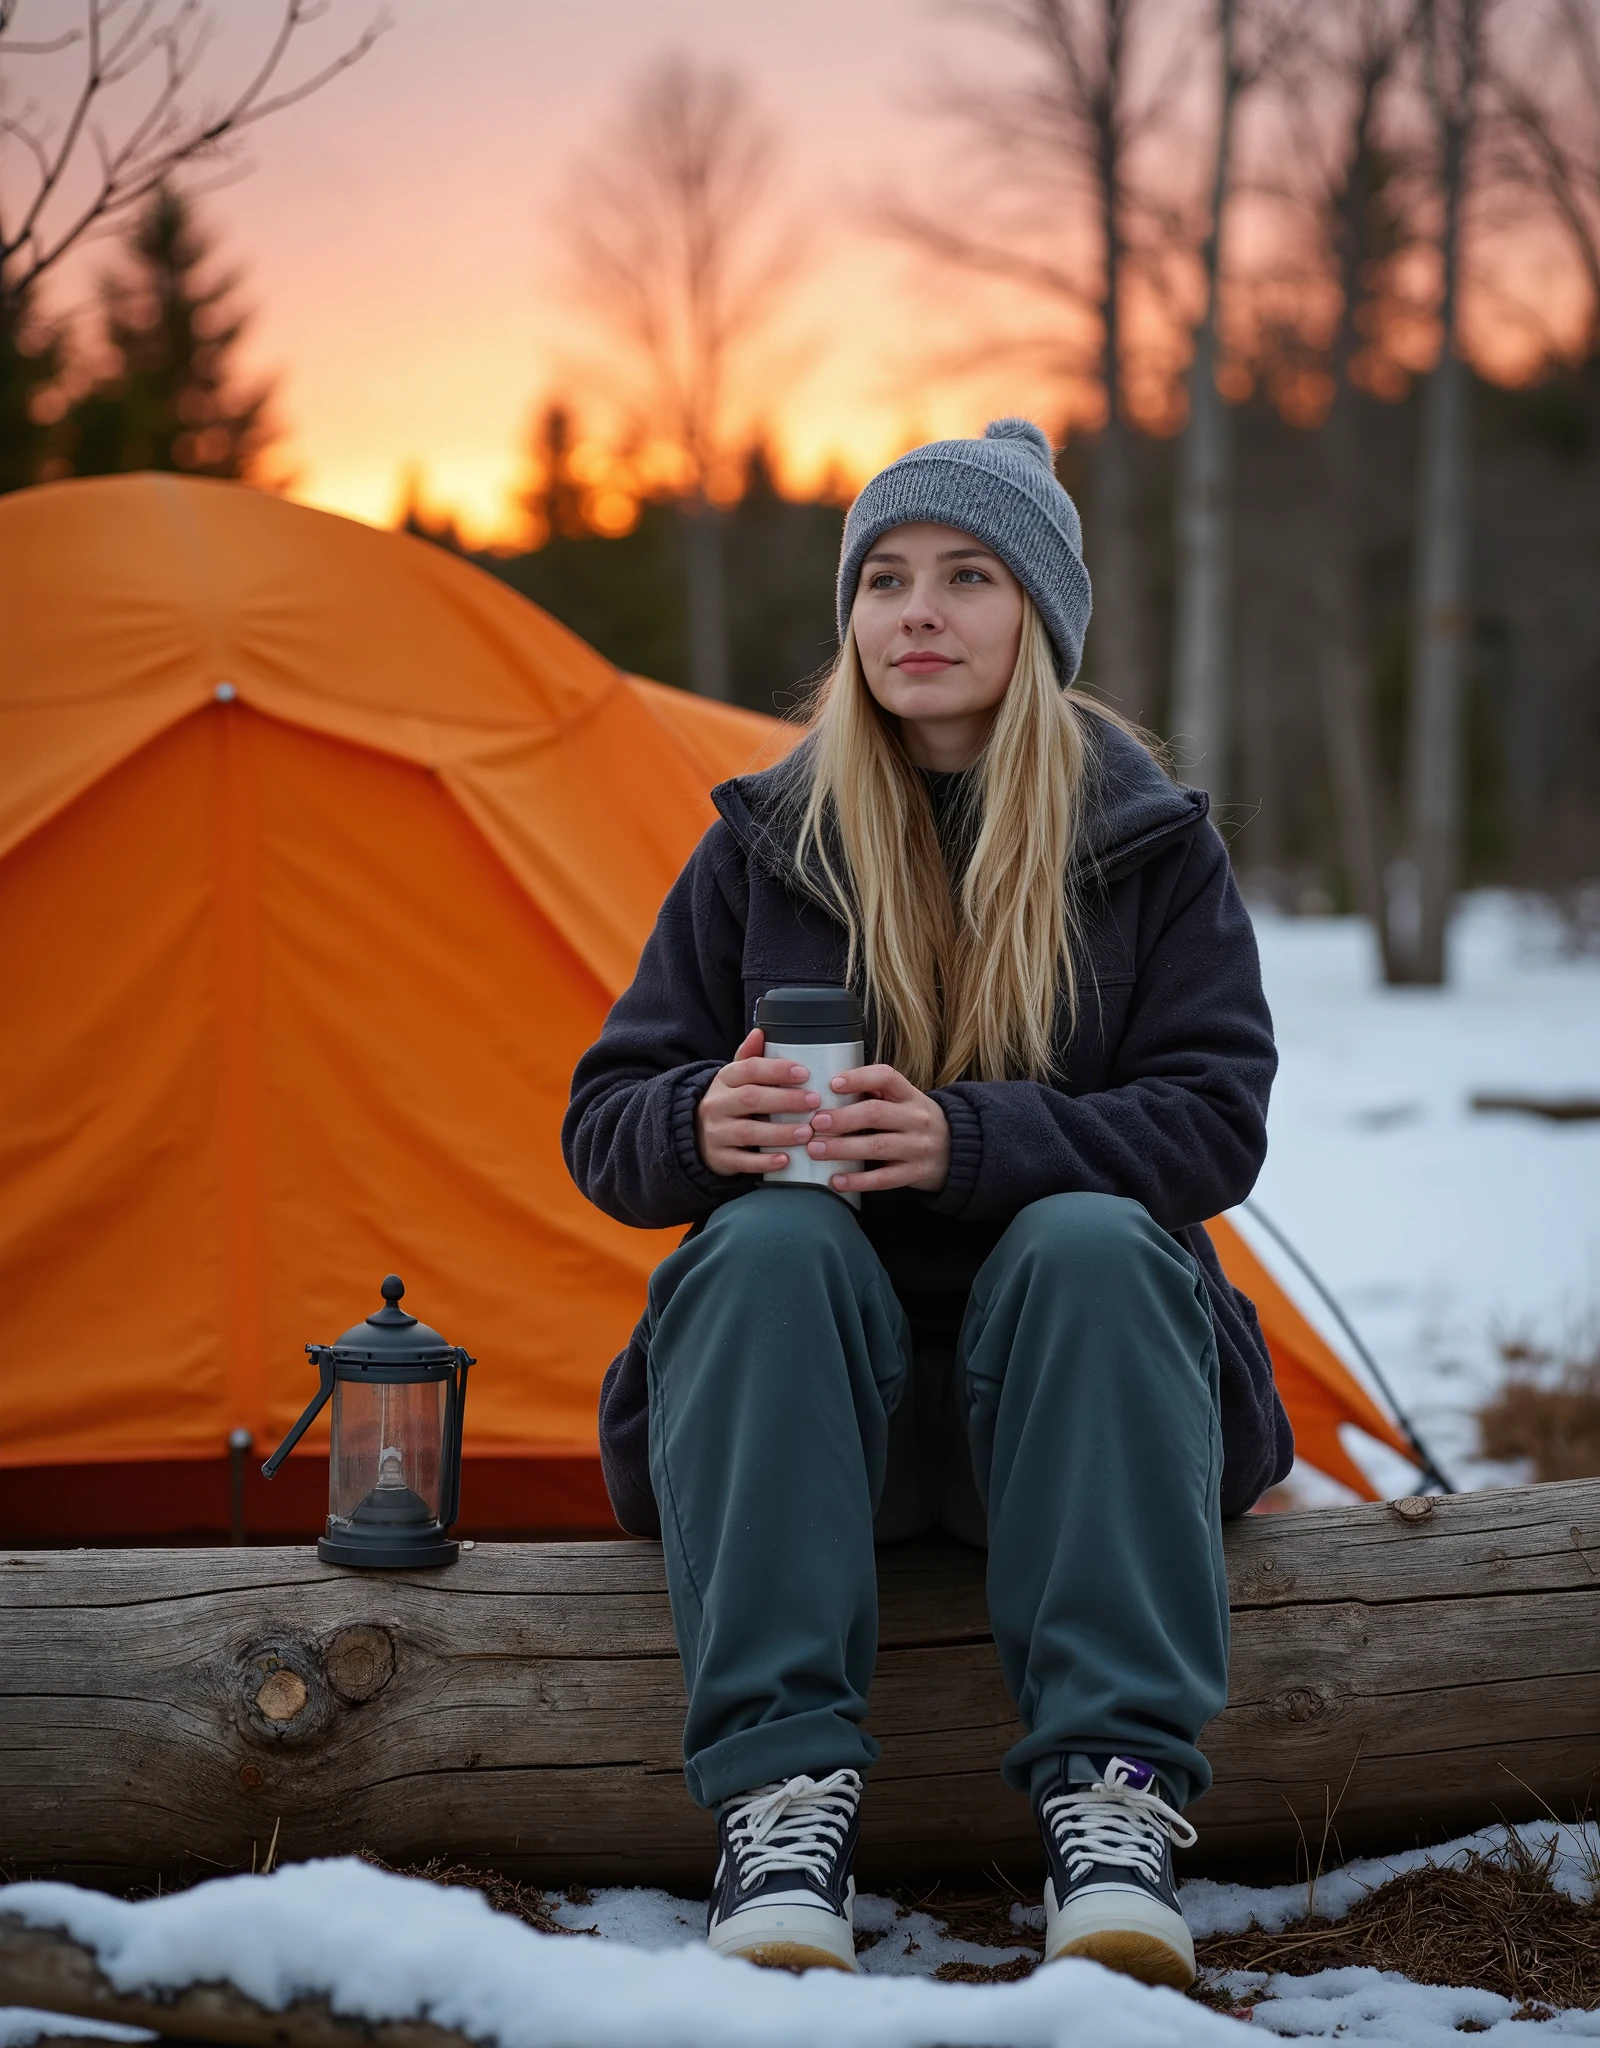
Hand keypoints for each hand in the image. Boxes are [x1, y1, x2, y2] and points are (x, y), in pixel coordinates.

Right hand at [695, 1028, 821, 1177]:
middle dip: (785, 1100)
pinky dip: (764, 1162)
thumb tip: (760, 1032)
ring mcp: (716, 1133)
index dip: (777, 1070)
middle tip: (815, 1102)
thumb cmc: (727, 1103)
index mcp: (724, 1080)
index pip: (749, 1069)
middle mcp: (717, 1104)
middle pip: (751, 1099)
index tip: (804, 1072)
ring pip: (747, 1132)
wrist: (692, 1134)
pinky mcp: (720, 1158)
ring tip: (807, 1133)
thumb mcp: (733, 1079)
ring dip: (779, 1133)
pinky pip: (742, 1162)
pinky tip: (785, 1160)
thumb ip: (749, 1059)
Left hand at [807, 1062, 950, 1195]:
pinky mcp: (913, 1173)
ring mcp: (917, 1147)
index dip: (858, 1078)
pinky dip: (858, 1181)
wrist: (957, 1151)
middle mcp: (916, 1118)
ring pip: (877, 1146)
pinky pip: (883, 1178)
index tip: (832, 1084)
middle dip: (842, 1118)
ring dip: (842, 1148)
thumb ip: (875, 1094)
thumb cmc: (915, 1122)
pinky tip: (836, 1180)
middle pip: (876, 1113)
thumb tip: (828, 1092)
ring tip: (815, 1149)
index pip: (886, 1077)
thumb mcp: (905, 1101)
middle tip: (815, 1123)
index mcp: (910, 1095)